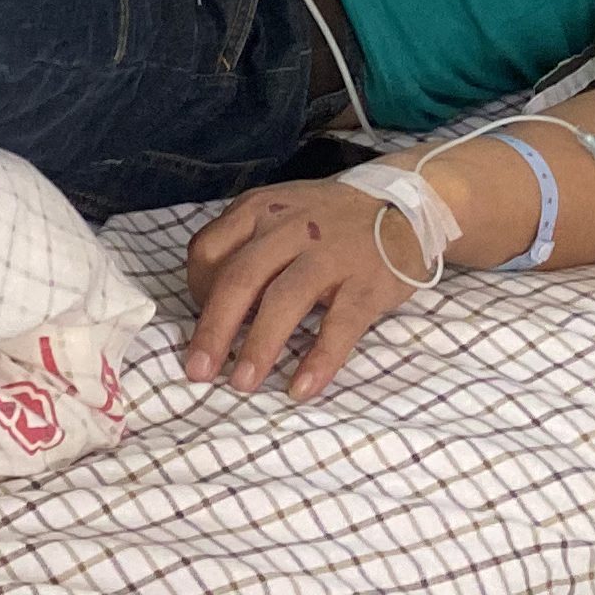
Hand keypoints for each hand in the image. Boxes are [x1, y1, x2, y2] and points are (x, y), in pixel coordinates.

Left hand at [181, 177, 429, 400]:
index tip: (197, 325)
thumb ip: (244, 246)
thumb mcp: (276, 214)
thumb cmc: (323, 220)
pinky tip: (301, 388)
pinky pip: (339, 326)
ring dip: (259, 346)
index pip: (208, 250)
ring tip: (241, 384)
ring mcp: (329, 255)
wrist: (399, 206)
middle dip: (214, 329)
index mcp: (257, 210)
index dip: (195, 292)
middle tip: (197, 370)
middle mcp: (288, 229)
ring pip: (284, 301)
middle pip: (240, 279)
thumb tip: (208, 303)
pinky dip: (319, 359)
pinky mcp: (366, 284)